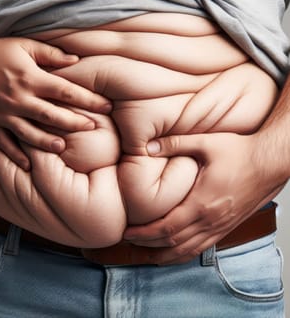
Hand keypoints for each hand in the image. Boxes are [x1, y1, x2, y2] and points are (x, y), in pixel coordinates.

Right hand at [0, 33, 110, 169]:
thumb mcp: (25, 45)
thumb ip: (52, 53)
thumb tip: (77, 60)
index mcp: (29, 78)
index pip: (65, 90)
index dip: (88, 99)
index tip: (106, 106)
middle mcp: (18, 98)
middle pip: (51, 114)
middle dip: (74, 122)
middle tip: (93, 127)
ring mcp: (4, 113)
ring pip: (28, 132)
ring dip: (46, 142)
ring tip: (63, 148)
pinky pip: (3, 142)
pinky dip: (15, 155)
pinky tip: (28, 165)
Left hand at [123, 132, 286, 264]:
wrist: (270, 163)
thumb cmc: (240, 153)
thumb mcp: (206, 143)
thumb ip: (174, 144)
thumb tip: (147, 146)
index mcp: (202, 202)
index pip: (167, 228)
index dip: (144, 234)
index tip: (127, 233)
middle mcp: (210, 220)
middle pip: (173, 243)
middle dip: (148, 245)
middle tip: (129, 242)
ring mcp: (220, 227)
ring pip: (187, 251)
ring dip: (164, 255)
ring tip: (145, 254)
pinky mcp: (226, 227)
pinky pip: (202, 248)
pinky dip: (184, 254)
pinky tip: (174, 254)